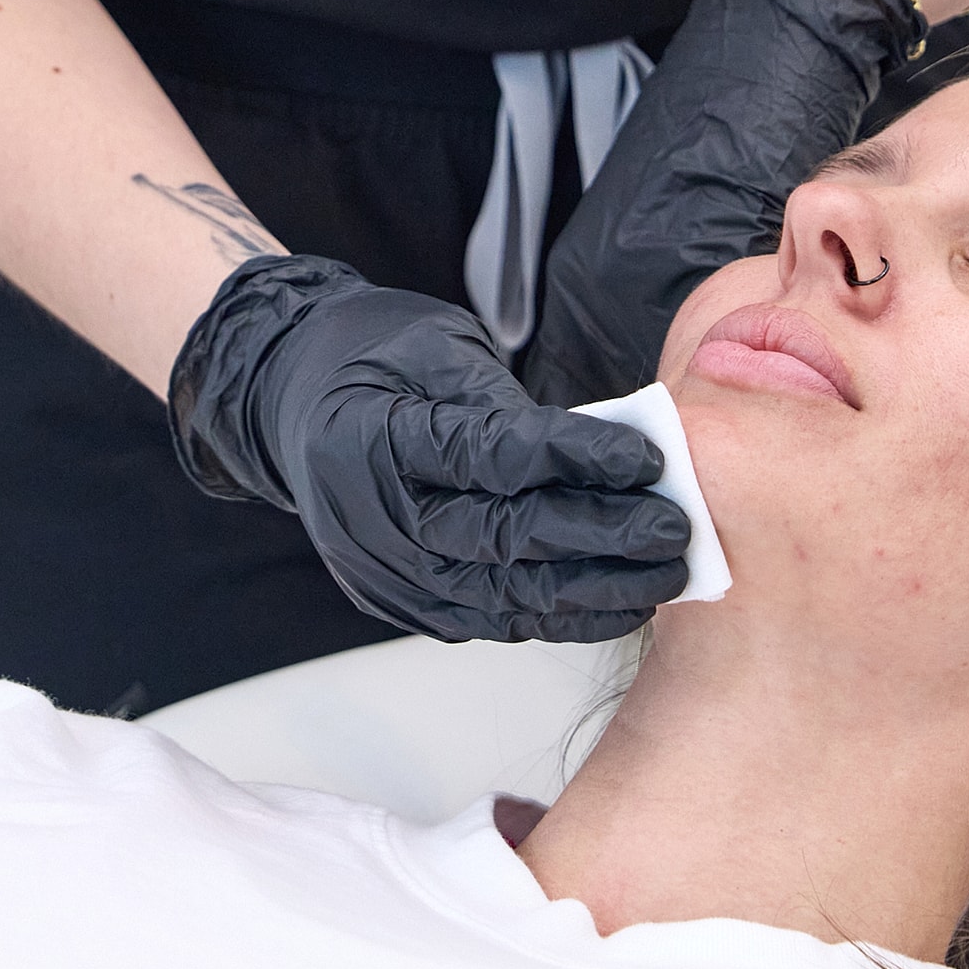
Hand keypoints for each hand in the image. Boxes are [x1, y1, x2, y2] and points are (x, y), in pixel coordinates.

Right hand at [170, 255, 690, 642]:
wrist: (293, 407)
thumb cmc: (371, 362)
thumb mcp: (431, 348)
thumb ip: (507, 405)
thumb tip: (608, 450)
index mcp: (371, 437)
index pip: (488, 457)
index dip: (571, 459)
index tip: (644, 458)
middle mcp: (373, 519)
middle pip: (503, 540)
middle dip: (599, 538)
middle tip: (675, 530)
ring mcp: (385, 573)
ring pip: (503, 596)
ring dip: (594, 593)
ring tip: (666, 578)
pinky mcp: (404, 606)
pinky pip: (492, 620)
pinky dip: (559, 618)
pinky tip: (618, 607)